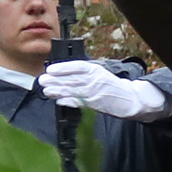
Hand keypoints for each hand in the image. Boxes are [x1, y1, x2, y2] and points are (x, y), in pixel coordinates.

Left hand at [40, 59, 171, 120]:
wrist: (129, 99)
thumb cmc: (112, 85)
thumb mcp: (99, 72)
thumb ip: (84, 72)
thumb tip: (63, 73)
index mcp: (95, 70)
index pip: (77, 67)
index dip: (63, 68)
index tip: (51, 69)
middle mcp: (94, 80)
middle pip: (71, 79)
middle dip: (55, 80)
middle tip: (43, 80)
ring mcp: (94, 93)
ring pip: (72, 91)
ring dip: (57, 91)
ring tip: (46, 90)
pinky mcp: (94, 104)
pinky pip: (79, 102)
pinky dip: (68, 101)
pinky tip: (58, 100)